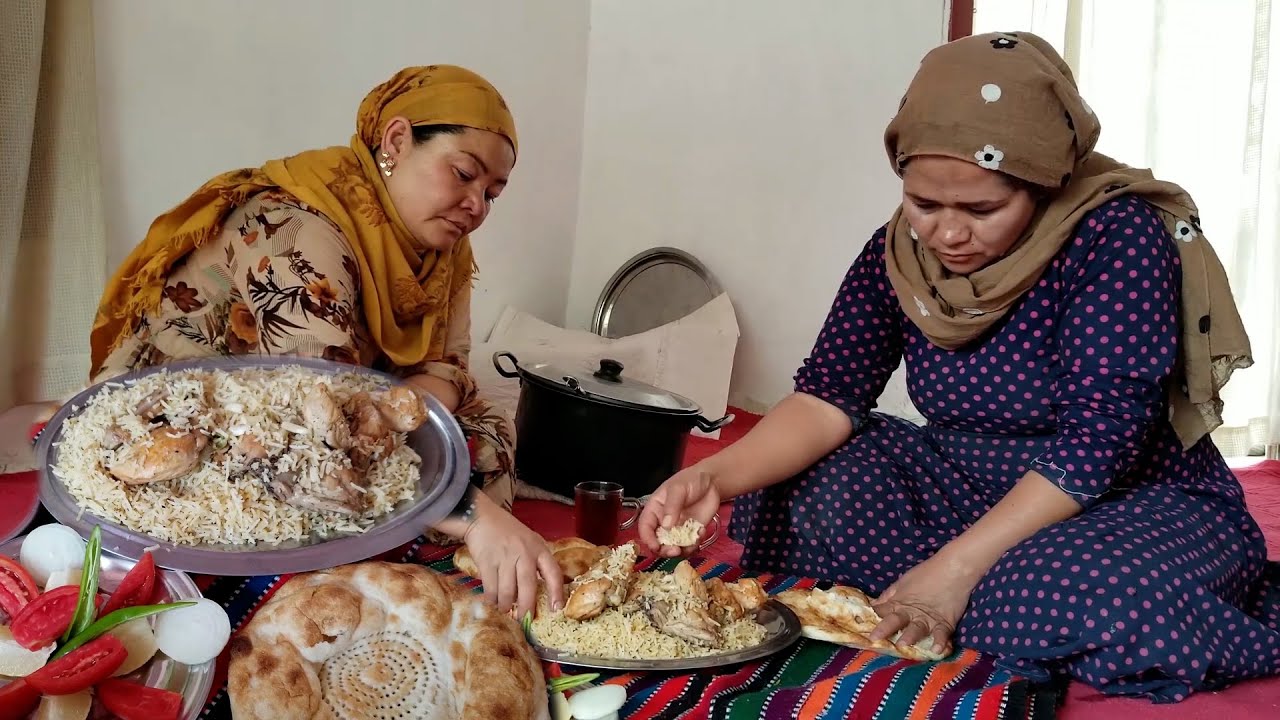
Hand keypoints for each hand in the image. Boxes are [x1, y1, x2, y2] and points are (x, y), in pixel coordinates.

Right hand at [460, 493, 564, 618]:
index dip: (556, 592)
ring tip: (505, 610)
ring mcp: (505, 558)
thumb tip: (544, 590)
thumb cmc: (509, 532)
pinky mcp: (487, 562)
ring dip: (506, 606)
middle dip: (526, 608)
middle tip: (524, 620)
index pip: (553, 573)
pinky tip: (493, 602)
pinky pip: (491, 588)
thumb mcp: (531, 541)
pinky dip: (492, 599)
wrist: (483, 518)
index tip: (557, 609)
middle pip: (528, 587)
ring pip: (507, 592)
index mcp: (539, 549)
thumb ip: (538, 561)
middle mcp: (524, 553)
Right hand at [638, 465, 719, 557]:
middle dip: (665, 550)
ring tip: (694, 540)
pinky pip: (689, 546)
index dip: (648, 539)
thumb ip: (672, 506)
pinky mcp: (691, 533)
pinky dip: (695, 544)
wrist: (711, 482)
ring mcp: (678, 529)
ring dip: (683, 550)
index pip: (645, 528)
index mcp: (654, 510)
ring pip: (674, 548)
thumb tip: (666, 526)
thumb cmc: (690, 480)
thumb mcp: (678, 489)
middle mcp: (663, 523)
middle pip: (658, 543)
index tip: (656, 547)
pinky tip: (702, 532)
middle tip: (676, 551)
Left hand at [868, 553, 979, 655]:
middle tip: (874, 638)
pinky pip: (942, 634)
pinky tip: (937, 650)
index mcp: (899, 602)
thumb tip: (872, 606)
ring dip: (910, 636)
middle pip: (896, 621)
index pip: (882, 612)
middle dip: (884, 629)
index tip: (859, 630)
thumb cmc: (926, 573)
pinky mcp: (945, 622)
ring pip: (917, 629)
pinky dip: (940, 641)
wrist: (953, 568)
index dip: (870, 620)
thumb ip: (888, 596)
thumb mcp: (902, 582)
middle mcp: (911, 612)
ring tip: (904, 644)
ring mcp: (928, 618)